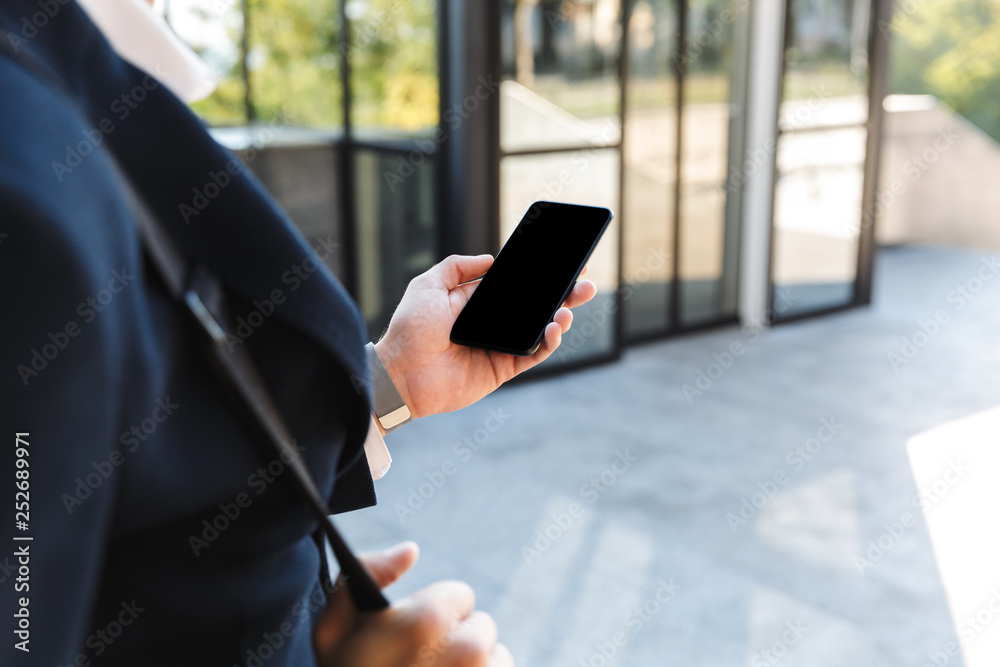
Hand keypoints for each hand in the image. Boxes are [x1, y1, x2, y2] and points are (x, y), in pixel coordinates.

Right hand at [314, 542, 513, 666]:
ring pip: (496, 660)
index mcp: (423, 622)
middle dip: (454, 643)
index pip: (457, 596)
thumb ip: (363, 575)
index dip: (431, 615)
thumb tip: (410, 550)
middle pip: (480, 628)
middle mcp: (463, 651)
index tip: (412, 637)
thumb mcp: (330, 633)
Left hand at [374, 254, 596, 418]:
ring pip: (539, 330)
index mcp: (478, 302)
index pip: (517, 285)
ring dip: (560, 317)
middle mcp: (493, 322)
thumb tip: (490, 258)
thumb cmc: (410, 328)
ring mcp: (499, 346)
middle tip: (584, 283)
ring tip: (569, 307)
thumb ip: (456, 266)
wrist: (401, 371)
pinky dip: (548, 343)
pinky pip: (532, 355)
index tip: (564, 261)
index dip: (540, 275)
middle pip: (536, 306)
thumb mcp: (428, 285)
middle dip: (563, 294)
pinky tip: (554, 328)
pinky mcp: (502, 369)